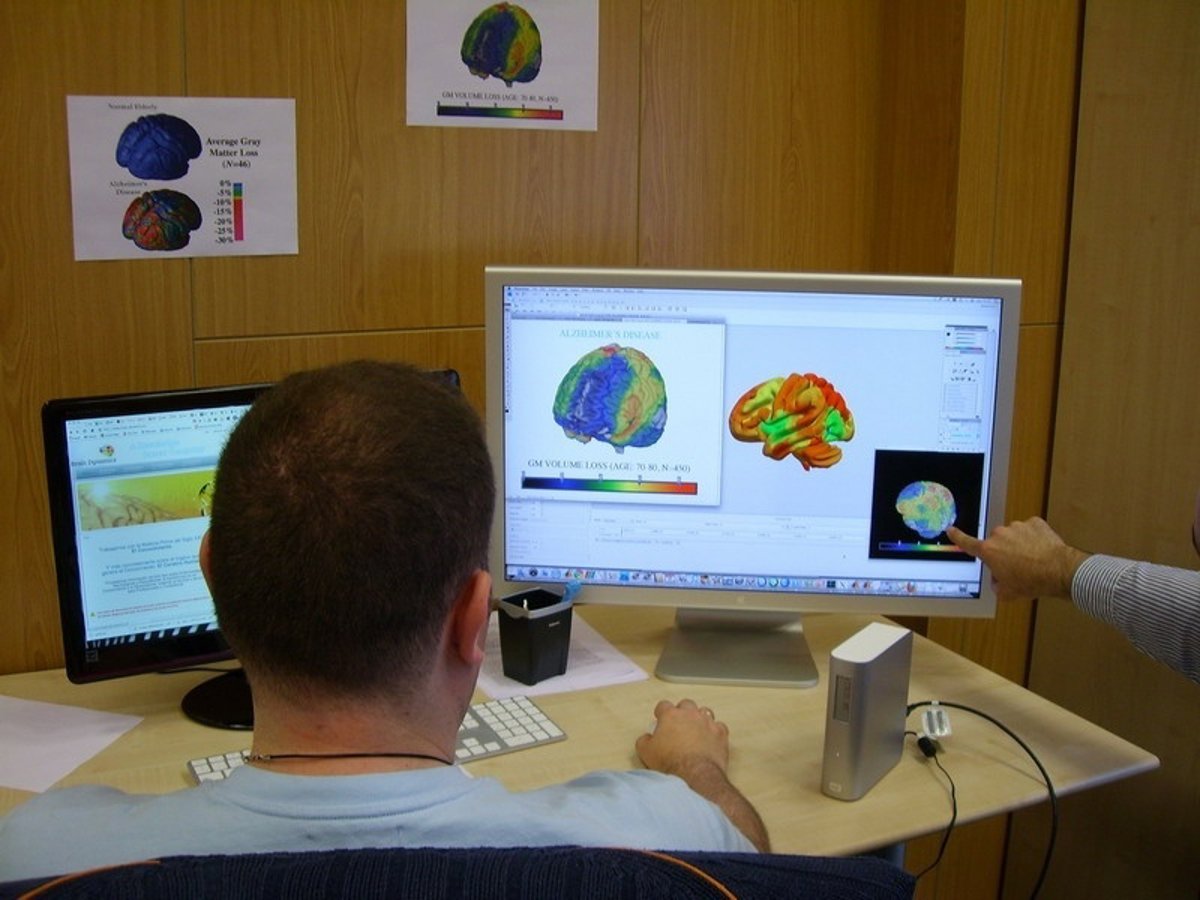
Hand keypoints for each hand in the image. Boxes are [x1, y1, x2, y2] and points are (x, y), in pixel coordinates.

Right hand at [636, 698, 728, 776]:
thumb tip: (646, 738)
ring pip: (704, 711)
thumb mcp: (646, 752)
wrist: (695, 774)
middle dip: (682, 712)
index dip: (661, 712)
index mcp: (671, 715)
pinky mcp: (720, 733)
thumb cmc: (671, 762)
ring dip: (700, 718)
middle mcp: (690, 714)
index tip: (661, 718)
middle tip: (679, 724)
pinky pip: (719, 726)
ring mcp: (707, 722)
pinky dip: (715, 731)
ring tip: (696, 730)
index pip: (664, 705)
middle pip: (686, 704)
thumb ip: (644, 740)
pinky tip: (710, 739)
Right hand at [947, 517, 1088, 599]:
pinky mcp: (1034, 523)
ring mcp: (1017, 527)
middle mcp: (1000, 535)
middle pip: (997, 542)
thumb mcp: (1008, 593)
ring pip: (1014, 535)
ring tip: (1033, 559)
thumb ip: (996, 585)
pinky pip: (1030, 529)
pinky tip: (1041, 549)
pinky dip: (1034, 537)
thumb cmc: (1032, 581)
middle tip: (1017, 566)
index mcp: (989, 551)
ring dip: (1020, 544)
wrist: (1058, 571)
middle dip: (1003, 552)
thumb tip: (998, 581)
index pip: (968, 543)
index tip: (951, 530)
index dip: (957, 537)